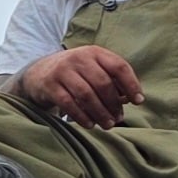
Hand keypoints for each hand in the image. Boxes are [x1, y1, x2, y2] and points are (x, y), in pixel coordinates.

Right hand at [20, 45, 143, 128]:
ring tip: (108, 125)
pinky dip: (82, 116)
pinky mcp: (50, 85)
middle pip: (103, 83)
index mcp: (95, 52)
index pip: (118, 66)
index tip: (138, 101)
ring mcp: (63, 70)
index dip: (131, 84)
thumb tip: (130, 99)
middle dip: (114, 104)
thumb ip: (112, 81)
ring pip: (86, 95)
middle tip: (119, 118)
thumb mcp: (93, 70)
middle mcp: (79, 58)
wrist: (39, 73)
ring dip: (100, 113)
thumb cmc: (76, 75)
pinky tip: (90, 125)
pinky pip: (69, 104)